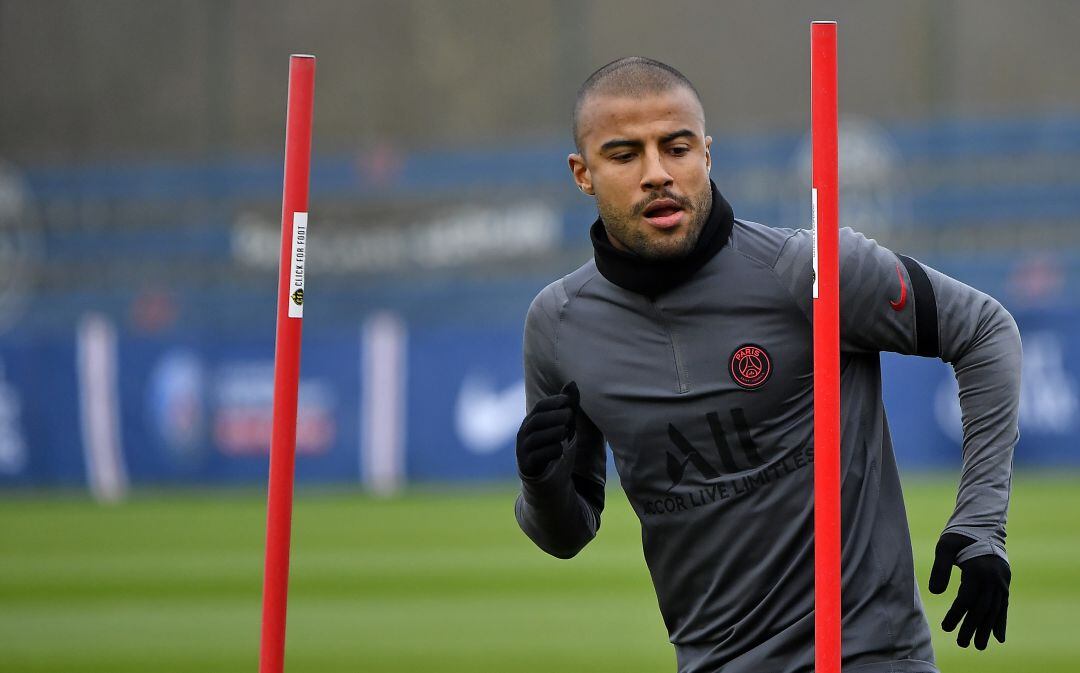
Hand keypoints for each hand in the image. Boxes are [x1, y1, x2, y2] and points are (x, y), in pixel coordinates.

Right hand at [516, 382, 577, 477]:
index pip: (540, 406)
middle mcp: (524, 432)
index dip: (554, 401)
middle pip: (538, 420)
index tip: (568, 401)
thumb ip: (567, 404)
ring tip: (566, 432)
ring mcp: (524, 448)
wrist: (540, 468)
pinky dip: (553, 451)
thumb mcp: (561, 421)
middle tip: (570, 416)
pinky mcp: (528, 463)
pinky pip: (540, 456)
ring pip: (537, 437)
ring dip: (555, 433)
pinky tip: (561, 449)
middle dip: (556, 416)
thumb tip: (573, 382)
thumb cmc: (552, 439)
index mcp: (531, 419)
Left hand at [929, 532, 1009, 649]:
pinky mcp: (1005, 582)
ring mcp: (1001, 581)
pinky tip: (999, 638)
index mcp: (977, 571)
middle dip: (971, 628)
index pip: (965, 599)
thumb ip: (940, 568)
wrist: (983, 524)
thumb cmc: (959, 535)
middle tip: (962, 644)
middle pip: (981, 608)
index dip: (956, 615)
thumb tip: (935, 593)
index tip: (946, 628)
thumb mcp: (945, 546)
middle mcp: (993, 578)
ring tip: (980, 646)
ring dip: (987, 629)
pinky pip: (1003, 605)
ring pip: (994, 609)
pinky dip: (1001, 621)